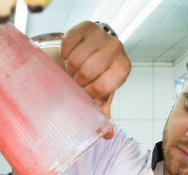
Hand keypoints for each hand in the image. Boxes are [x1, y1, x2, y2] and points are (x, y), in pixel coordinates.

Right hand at [61, 21, 130, 136]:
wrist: (93, 49)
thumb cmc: (97, 75)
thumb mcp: (101, 93)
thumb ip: (102, 111)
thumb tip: (107, 135)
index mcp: (123, 69)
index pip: (101, 86)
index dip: (88, 93)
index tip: (84, 93)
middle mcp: (117, 49)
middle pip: (87, 71)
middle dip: (77, 79)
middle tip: (77, 80)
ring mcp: (102, 35)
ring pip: (76, 58)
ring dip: (70, 67)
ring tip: (74, 69)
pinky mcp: (87, 26)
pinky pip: (68, 43)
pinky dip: (65, 52)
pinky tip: (70, 55)